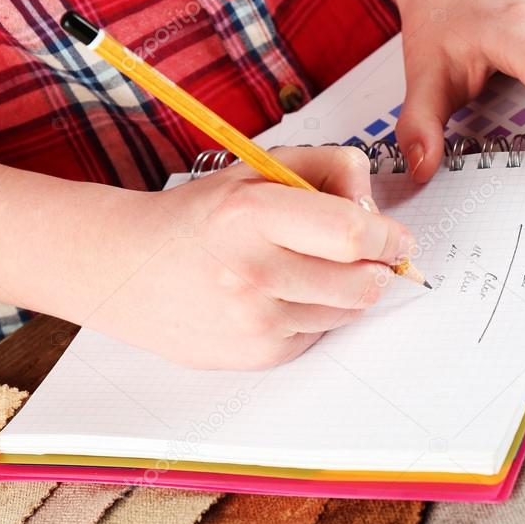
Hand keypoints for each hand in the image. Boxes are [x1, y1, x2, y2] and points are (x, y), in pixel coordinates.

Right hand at [80, 147, 413, 369]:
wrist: (127, 271)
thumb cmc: (198, 217)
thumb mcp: (256, 169)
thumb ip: (326, 169)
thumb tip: (376, 206)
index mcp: (250, 213)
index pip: (352, 232)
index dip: (389, 236)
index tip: (398, 237)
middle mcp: (252, 271)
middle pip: (362, 281)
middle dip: (380, 268)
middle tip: (374, 257)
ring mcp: (254, 320)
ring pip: (347, 311)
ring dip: (349, 291)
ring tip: (312, 270)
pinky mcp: (257, 354)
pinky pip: (319, 334)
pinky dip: (316, 314)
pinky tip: (282, 296)